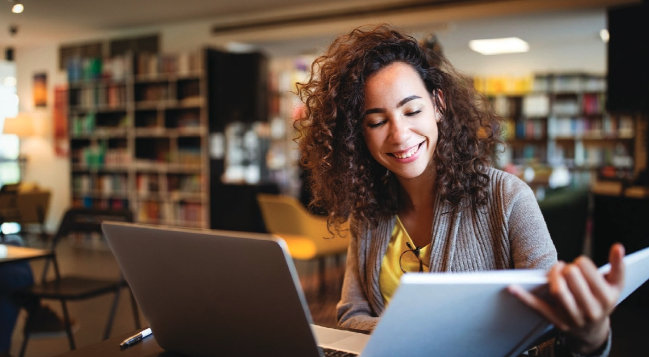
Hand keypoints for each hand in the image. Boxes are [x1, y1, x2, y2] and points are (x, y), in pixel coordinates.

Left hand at [509, 243, 624, 354]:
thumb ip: (618, 265)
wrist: (593, 330)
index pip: (587, 271)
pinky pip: (539, 308)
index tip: (580, 263)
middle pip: (572, 279)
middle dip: (567, 269)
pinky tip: (512, 288)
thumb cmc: (602, 300)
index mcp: (606, 298)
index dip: (581, 263)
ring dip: (553, 276)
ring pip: (558, 292)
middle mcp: (591, 310)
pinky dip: (524, 298)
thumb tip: (617, 247)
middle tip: (567, 268)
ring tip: (556, 270)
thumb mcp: (615, 285)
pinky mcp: (556, 322)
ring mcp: (573, 317)